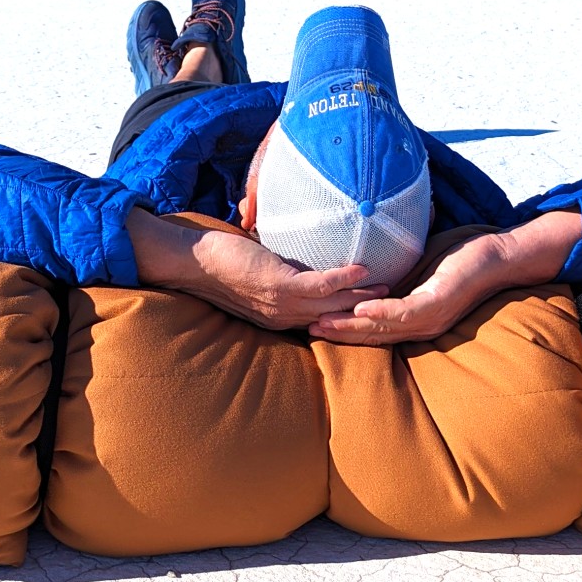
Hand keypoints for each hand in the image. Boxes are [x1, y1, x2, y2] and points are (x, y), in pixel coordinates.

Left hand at [128, 208, 386, 329]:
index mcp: (279, 319)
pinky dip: (343, 277)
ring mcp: (282, 305)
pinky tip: (363, 269)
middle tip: (392, 301)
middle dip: (364, 311)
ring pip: (333, 304)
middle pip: (334, 318)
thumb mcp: (257, 278)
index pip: (322, 322)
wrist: (189, 263)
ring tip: (387, 285)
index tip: (372, 307)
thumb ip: (281, 275)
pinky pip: (320, 284)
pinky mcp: (279, 285)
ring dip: (362, 295)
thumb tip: (297, 259)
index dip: (348, 316)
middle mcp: (284, 318)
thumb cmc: (220, 264)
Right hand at [309, 209, 581, 345]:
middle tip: (305, 329)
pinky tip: (360, 309)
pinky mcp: (439, 304)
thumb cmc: (461, 259)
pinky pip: (405, 312)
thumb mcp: (420, 267)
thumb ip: (395, 271)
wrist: (501, 256)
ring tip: (321, 324)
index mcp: (414, 318)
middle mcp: (420, 326)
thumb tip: (368, 258)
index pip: (372, 329)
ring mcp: (430, 318)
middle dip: (337, 333)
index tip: (312, 322)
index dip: (342, 329)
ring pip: (383, 329)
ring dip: (350, 327)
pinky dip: (381, 312)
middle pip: (371, 336)